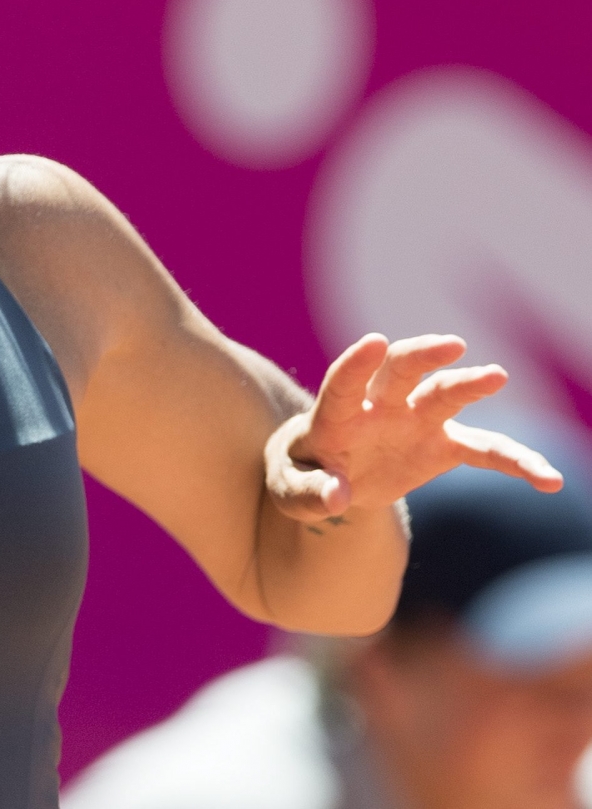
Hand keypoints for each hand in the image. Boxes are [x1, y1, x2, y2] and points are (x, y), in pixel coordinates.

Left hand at [265, 333, 563, 524]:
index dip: (355, 364)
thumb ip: (308, 492)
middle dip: (423, 356)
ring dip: (470, 385)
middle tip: (452, 345)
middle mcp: (378, 407)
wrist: (326, 478)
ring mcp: (414, 421)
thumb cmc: (300, 476)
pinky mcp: (442, 445)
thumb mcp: (289, 490)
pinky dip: (515, 462)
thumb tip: (337, 496)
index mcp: (334, 416)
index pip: (343, 384)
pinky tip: (549, 479)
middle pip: (400, 372)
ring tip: (497, 375)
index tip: (374, 342)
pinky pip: (485, 450)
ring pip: (445, 395)